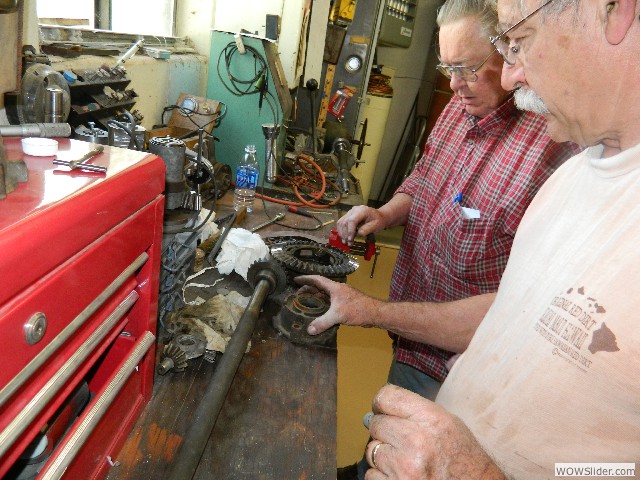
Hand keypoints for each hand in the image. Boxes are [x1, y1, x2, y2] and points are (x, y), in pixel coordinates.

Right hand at [294, 275, 378, 334]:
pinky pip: (331, 302)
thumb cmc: (357, 309)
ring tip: (306, 302)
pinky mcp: (346, 304)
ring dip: (316, 296)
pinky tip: (320, 311)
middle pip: (320, 287)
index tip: (296, 279)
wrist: (375, 313)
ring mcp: (342, 297)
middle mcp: (338, 290)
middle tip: (297, 294)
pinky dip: (323, 304)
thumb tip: (309, 330)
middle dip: (309, 289)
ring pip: (326, 295)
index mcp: (335, 288)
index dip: (306, 279)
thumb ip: (323, 322)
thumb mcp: (338, 315)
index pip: (317, 279)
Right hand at [337, 205, 385, 244]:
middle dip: (345, 234)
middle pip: (345, 222)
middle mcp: (354, 210)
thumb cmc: (378, 221)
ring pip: (341, 222)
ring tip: (345, 242)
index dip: (350, 231)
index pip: (352, 220)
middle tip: (348, 243)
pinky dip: (341, 231)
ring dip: (342, 233)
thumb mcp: (376, 226)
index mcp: (362, 211)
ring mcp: (349, 212)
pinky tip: (344, 237)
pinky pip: (341, 223)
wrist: (378, 216)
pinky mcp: (347, 216)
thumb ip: (367, 229)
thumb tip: (359, 234)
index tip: (350, 239)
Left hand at [364, 384, 503, 479]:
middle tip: (402, 441)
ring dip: (384, 456)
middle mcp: (416, 441)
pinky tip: (403, 476)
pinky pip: (372, 474)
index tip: (383, 410)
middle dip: (385, 432)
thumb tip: (378, 407)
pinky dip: (383, 476)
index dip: (381, 404)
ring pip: (372, 450)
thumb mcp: (448, 423)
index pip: (385, 398)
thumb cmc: (463, 458)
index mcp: (431, 419)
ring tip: (406, 461)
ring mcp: (404, 468)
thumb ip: (414, 411)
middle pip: (376, 424)